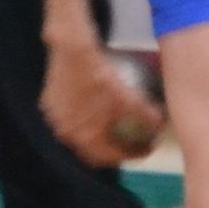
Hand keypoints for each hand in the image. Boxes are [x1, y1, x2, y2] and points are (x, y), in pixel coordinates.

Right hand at [38, 34, 163, 168]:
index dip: (132, 155)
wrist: (72, 50)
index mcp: (86, 138)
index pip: (112, 157)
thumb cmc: (99, 76)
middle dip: (113, 150)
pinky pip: (69, 120)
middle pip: (93, 152)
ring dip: (96, 136)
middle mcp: (67, 135)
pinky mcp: (48, 105)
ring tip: (112, 127)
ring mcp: (55, 121)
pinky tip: (93, 108)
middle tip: (130, 142)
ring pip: (79, 136)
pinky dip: (83, 121)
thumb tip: (160, 124)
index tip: (146, 148)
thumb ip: (146, 115)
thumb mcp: (128, 96)